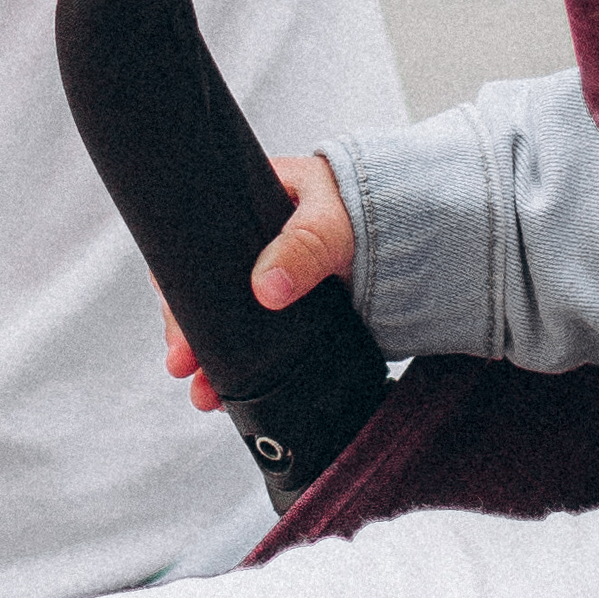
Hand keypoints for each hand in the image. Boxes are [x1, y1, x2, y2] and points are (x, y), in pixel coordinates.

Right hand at [161, 153, 356, 408]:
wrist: (424, 230)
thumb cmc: (373, 203)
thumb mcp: (332, 219)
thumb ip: (303, 246)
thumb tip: (266, 287)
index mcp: (249, 209)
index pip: (195, 248)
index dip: (177, 289)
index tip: (175, 326)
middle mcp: (255, 248)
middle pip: (207, 296)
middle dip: (189, 335)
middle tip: (182, 365)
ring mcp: (276, 281)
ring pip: (231, 325)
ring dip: (214, 359)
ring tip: (206, 394)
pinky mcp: (298, 312)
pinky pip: (264, 341)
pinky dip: (247, 366)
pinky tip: (236, 390)